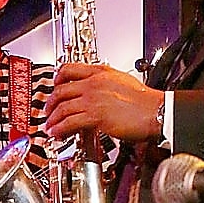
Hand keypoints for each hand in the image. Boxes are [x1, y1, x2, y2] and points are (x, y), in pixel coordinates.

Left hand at [44, 61, 158, 144]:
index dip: (56, 79)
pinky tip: (58, 134)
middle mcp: (94, 83)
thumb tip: (96, 90)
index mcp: (100, 72)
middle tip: (48, 112)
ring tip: (50, 127)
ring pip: (62, 108)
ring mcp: (93, 99)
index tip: (54, 87)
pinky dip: (60, 129)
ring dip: (53, 119)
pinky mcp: (95, 116)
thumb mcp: (122, 80)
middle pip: (61, 90)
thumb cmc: (145, 100)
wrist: (155, 110)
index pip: (69, 69)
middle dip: (50, 103)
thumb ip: (105, 83)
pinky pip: (70, 122)